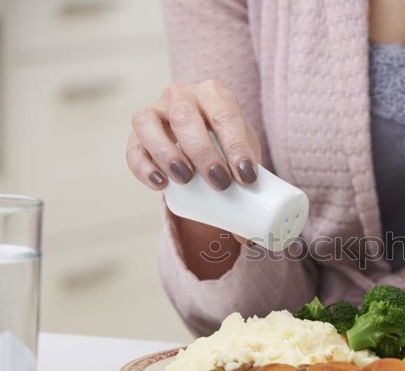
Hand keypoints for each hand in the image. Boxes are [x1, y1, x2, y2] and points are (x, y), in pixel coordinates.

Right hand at [126, 79, 261, 191]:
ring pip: (150, 123)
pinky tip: (160, 184)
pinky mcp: (136, 134)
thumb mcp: (244, 153)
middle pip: (186, 117)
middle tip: (220, 183)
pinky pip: (133, 146)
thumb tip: (256, 228)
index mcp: (215, 94)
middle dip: (203, 151)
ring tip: (185, 180)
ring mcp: (155, 111)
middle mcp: (181, 95)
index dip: (236, 145)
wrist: (200, 147)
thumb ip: (255, 182)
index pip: (225, 115)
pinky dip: (143, 166)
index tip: (247, 177)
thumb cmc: (227, 148)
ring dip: (168, 152)